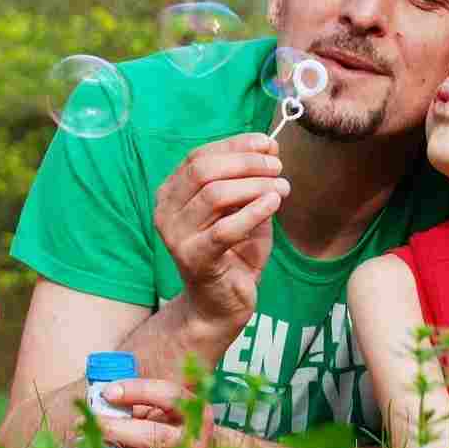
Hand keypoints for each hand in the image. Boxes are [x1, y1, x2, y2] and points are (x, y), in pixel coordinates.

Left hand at [93, 378, 214, 447]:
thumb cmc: (179, 425)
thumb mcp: (165, 408)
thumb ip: (140, 402)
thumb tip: (104, 398)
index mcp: (196, 411)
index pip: (168, 395)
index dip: (137, 391)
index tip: (108, 392)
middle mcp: (194, 442)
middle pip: (154, 435)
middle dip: (116, 428)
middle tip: (88, 421)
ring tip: (88, 447)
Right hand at [154, 133, 287, 327]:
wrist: (220, 304)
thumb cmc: (233, 252)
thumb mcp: (243, 207)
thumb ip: (252, 177)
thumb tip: (270, 145)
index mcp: (172, 193)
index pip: (199, 156)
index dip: (235, 145)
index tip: (268, 143)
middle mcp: (166, 211)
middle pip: (204, 171)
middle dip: (246, 163)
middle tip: (277, 168)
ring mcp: (176, 236)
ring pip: (214, 195)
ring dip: (254, 186)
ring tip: (282, 188)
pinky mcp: (193, 258)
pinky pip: (225, 229)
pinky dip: (253, 212)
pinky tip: (274, 203)